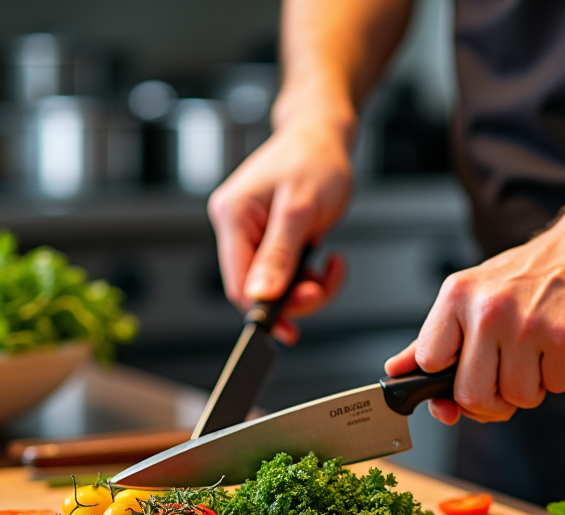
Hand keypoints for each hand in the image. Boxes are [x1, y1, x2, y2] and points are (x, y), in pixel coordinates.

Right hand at [207, 115, 352, 344]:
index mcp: (233, 215)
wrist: (325, 135)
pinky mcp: (271, 238)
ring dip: (308, 287)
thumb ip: (279, 254)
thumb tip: (260, 294)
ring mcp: (253, 233)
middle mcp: (236, 225)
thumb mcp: (301, 208)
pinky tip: (326, 261)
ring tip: (330, 268)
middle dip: (295, 296)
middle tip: (321, 286)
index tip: (289, 329)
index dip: (263, 311)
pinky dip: (310, 277)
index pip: (236, 282)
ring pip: (275, 286)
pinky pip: (285, 274)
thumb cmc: (314, 158)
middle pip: (256, 288)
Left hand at [384, 225, 564, 424]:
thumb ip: (433, 338)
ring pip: (517, 397)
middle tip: (507, 379)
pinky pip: (555, 386)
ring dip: (532, 388)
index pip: (429, 363)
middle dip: (492, 401)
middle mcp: (487, 308)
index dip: (447, 381)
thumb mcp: (472, 295)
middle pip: (471, 395)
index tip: (464, 374)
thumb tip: (396, 371)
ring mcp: (525, 323)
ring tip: (538, 355)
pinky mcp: (563, 336)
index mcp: (457, 297)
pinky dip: (562, 376)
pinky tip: (562, 348)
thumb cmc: (528, 278)